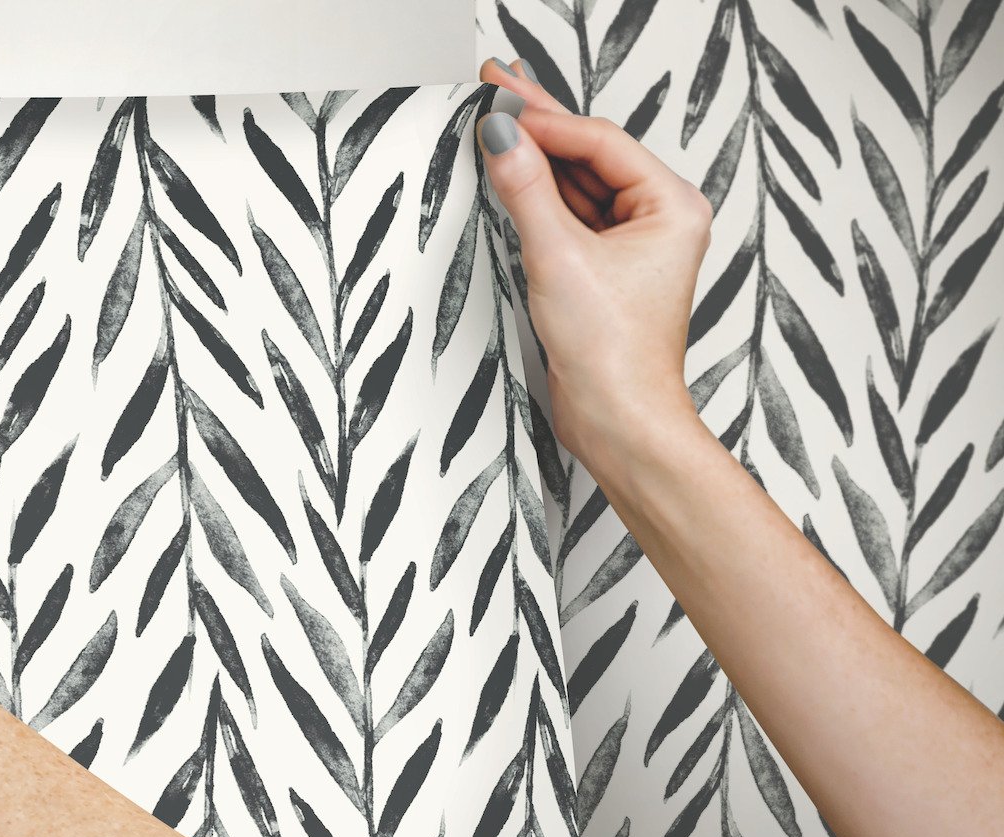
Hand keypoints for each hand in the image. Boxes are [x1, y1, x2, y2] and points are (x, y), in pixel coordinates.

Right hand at [475, 58, 715, 482]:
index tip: (498, 101)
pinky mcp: (603, 270)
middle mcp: (658, 219)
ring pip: (576, 184)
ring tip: (495, 121)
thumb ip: (526, 190)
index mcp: (671, 206)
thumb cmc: (614, 355)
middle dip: (540, 123)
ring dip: (535, 157)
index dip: (545, 119)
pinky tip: (512, 171)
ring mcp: (630, 245)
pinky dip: (537, 194)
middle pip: (589, 155)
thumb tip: (500, 137)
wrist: (619, 421)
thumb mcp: (559, 258)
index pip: (599, 142)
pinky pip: (568, 216)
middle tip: (496, 84)